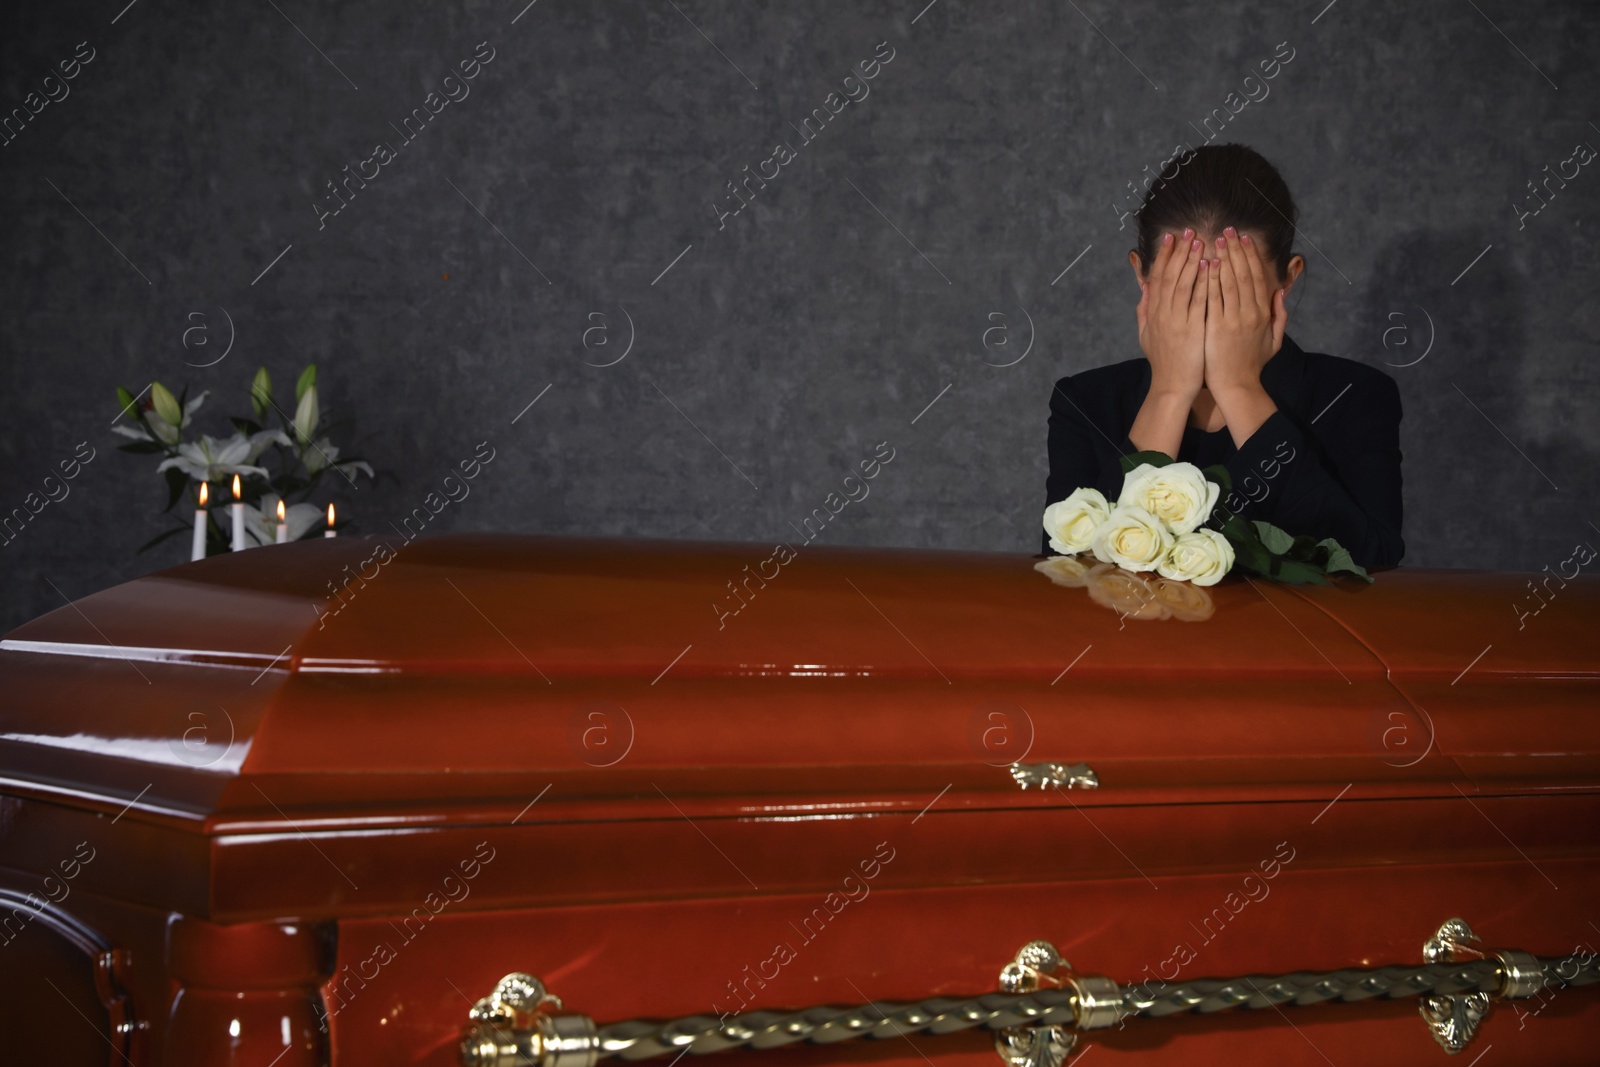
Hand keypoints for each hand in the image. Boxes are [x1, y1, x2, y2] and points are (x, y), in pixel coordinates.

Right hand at [1135, 228, 1206, 399]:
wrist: (1171, 386)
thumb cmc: (1163, 362)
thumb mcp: (1146, 335)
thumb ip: (1145, 310)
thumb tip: (1144, 289)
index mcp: (1153, 313)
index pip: (1157, 278)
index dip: (1163, 256)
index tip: (1170, 238)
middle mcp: (1162, 313)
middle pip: (1169, 275)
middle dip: (1179, 251)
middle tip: (1187, 231)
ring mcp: (1176, 321)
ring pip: (1182, 283)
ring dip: (1191, 260)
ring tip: (1199, 240)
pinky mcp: (1192, 329)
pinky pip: (1198, 300)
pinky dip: (1203, 281)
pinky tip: (1209, 266)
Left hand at [1203, 227, 1286, 392]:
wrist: (1236, 386)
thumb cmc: (1252, 364)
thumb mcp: (1274, 341)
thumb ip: (1279, 316)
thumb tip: (1280, 292)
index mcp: (1263, 314)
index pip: (1257, 278)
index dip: (1250, 256)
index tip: (1243, 239)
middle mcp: (1250, 313)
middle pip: (1243, 275)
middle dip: (1235, 250)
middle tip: (1228, 230)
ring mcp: (1233, 320)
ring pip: (1229, 282)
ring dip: (1223, 259)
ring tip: (1216, 240)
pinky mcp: (1216, 327)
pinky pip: (1213, 298)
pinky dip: (1210, 280)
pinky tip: (1206, 264)